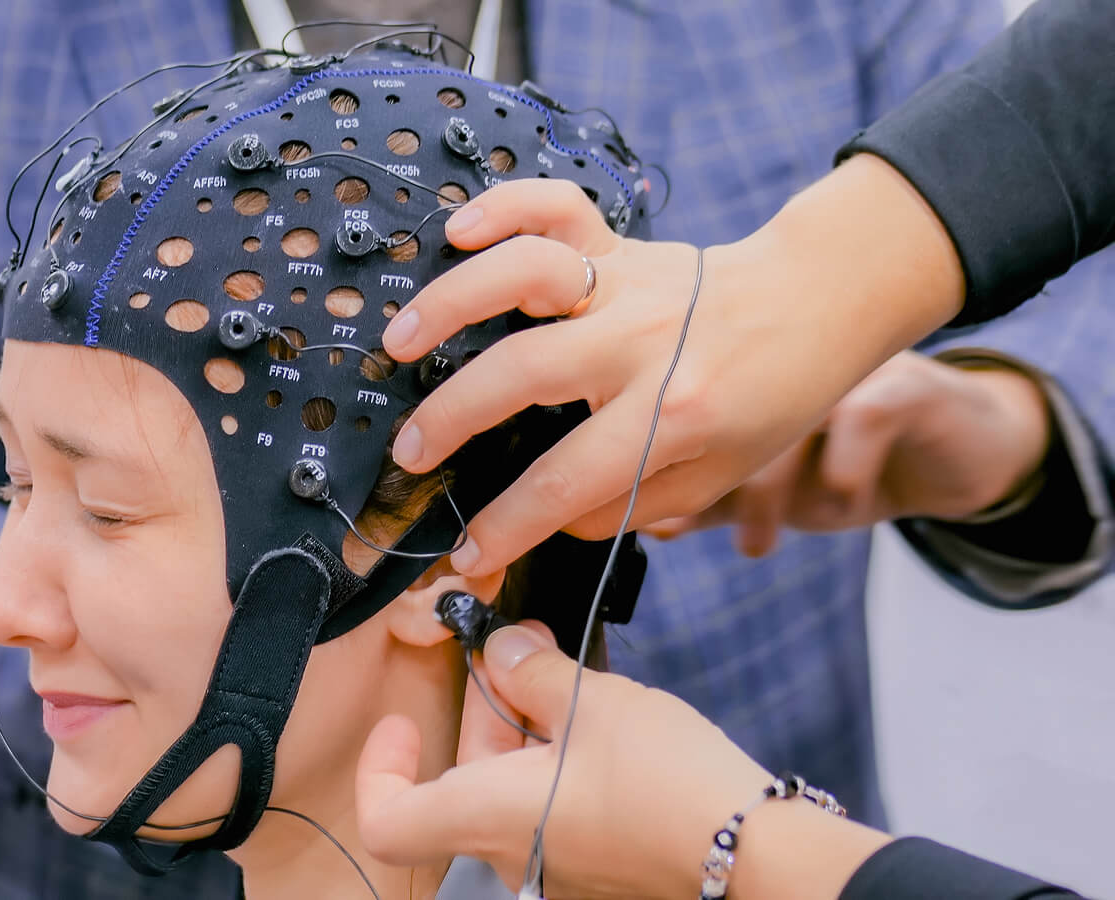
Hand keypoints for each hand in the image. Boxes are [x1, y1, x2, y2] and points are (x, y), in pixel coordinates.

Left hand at [355, 625, 773, 899]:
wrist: (759, 856)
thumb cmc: (669, 786)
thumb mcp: (594, 703)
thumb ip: (534, 672)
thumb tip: (502, 650)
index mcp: (491, 819)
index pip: (390, 823)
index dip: (383, 770)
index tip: (403, 722)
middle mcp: (515, 855)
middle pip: (463, 782)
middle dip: (485, 710)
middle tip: (516, 652)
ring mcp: (559, 868)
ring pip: (513, 789)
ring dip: (528, 727)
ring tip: (564, 671)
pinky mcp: (600, 867)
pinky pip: (556, 807)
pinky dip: (561, 759)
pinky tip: (598, 716)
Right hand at [382, 156, 964, 576]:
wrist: (815, 304)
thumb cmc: (763, 400)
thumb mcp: (712, 477)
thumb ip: (629, 505)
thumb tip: (549, 517)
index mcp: (671, 413)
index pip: (567, 480)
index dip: (507, 525)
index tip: (467, 551)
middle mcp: (643, 342)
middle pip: (525, 373)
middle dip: (452, 419)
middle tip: (409, 453)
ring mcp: (627, 283)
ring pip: (527, 274)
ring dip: (452, 304)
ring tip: (400, 340)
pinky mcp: (620, 244)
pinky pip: (556, 208)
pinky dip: (504, 207)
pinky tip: (458, 230)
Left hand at [646, 351, 1051, 555]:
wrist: (959, 449)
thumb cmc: (850, 460)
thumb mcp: (770, 485)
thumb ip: (710, 501)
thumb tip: (650, 526)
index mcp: (743, 368)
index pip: (680, 406)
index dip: (656, 462)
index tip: (651, 520)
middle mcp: (784, 355)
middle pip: (717, 409)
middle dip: (704, 482)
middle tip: (713, 537)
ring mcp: (843, 362)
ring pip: (782, 417)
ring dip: (765, 493)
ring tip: (757, 542)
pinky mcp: (903, 382)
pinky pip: (860, 420)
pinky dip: (844, 475)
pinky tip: (841, 504)